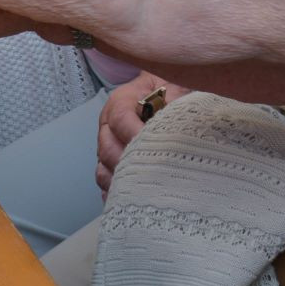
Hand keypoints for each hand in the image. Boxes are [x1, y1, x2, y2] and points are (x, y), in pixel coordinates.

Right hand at [97, 73, 183, 192]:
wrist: (164, 91)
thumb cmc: (169, 91)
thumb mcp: (175, 88)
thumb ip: (176, 102)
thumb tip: (181, 123)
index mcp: (121, 101)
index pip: (121, 119)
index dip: (135, 135)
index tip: (156, 148)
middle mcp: (108, 125)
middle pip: (107, 148)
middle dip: (129, 163)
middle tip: (153, 174)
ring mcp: (106, 145)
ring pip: (103, 168)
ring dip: (121, 180)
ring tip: (144, 190)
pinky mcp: (109, 162)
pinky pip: (105, 180)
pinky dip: (116, 190)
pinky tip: (132, 197)